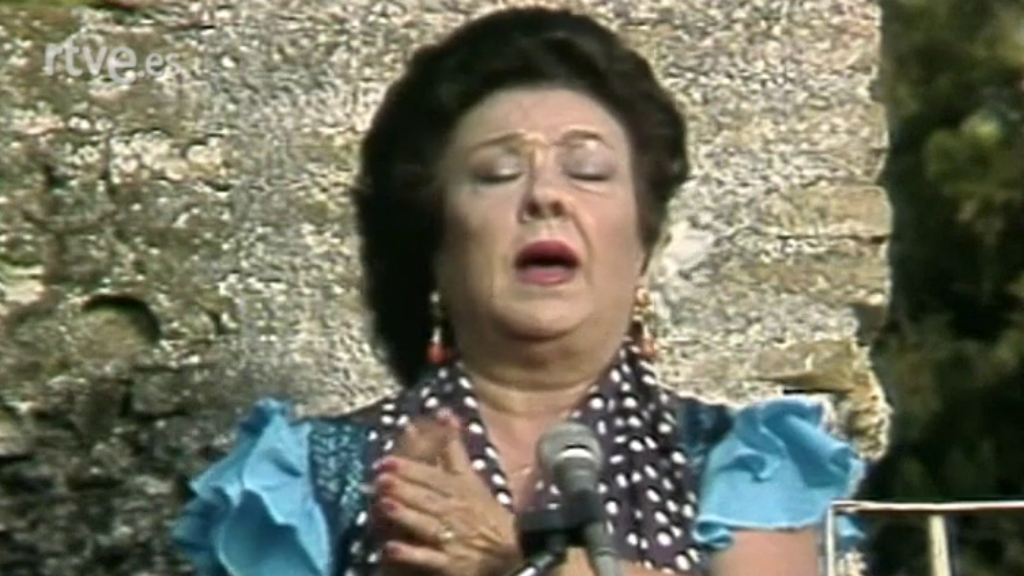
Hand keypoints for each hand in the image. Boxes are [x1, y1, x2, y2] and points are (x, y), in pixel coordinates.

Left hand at [372, 412, 521, 575]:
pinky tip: (390, 548)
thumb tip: (444, 411)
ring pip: (428, 524)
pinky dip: (411, 554)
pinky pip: (429, 558)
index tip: (386, 460)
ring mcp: (453, 538)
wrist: (509, 553)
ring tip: (384, 505)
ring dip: (407, 515)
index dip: (410, 469)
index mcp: (460, 489)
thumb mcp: (470, 478)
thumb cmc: (483, 512)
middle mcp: (456, 511)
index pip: (433, 476)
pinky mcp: (450, 564)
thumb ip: (452, 448)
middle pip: (428, 498)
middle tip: (380, 479)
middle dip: (405, 488)